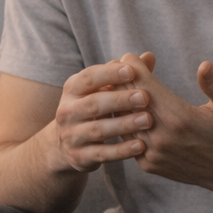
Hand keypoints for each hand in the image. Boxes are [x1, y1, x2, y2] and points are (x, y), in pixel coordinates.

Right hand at [46, 52, 157, 173]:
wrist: (64, 144)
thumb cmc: (92, 108)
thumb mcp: (101, 89)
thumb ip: (124, 74)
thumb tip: (148, 57)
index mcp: (72, 89)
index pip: (88, 78)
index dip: (109, 74)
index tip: (132, 71)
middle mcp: (67, 111)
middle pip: (93, 104)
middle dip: (119, 100)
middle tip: (145, 97)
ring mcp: (71, 135)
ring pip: (98, 130)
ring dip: (123, 125)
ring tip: (147, 120)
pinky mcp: (79, 156)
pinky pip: (102, 154)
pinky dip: (121, 151)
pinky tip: (140, 146)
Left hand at [118, 52, 212, 202]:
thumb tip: (204, 64)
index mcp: (179, 119)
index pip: (144, 87)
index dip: (133, 69)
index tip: (130, 56)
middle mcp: (162, 138)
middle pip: (128, 102)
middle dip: (122, 81)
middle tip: (120, 66)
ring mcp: (152, 154)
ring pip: (122, 121)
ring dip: (119, 101)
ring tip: (118, 84)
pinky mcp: (148, 164)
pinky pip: (126, 138)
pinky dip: (123, 122)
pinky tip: (124, 109)